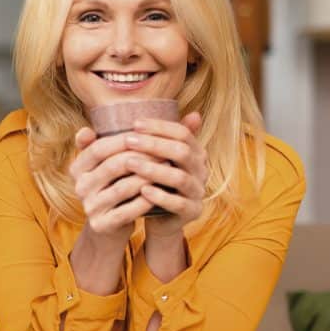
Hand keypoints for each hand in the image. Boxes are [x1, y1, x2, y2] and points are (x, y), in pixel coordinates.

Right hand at [68, 127, 156, 245]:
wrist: (111, 224)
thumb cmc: (114, 184)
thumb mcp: (106, 163)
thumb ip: (106, 142)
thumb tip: (96, 123)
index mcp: (77, 168)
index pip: (98, 148)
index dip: (123, 140)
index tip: (147, 134)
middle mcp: (79, 187)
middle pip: (113, 166)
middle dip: (142, 156)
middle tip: (164, 150)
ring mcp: (89, 207)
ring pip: (123, 187)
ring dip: (148, 176)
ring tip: (168, 168)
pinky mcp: (101, 225)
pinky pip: (128, 210)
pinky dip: (146, 200)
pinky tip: (162, 191)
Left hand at [123, 112, 207, 239]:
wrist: (158, 217)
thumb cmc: (153, 181)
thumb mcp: (151, 159)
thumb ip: (149, 138)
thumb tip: (136, 113)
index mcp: (195, 152)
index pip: (182, 133)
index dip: (159, 127)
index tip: (134, 124)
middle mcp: (201, 170)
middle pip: (182, 152)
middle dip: (154, 145)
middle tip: (128, 140)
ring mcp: (198, 191)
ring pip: (180, 177)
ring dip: (153, 169)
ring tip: (130, 163)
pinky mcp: (193, 212)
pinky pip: (178, 204)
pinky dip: (160, 196)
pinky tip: (142, 191)